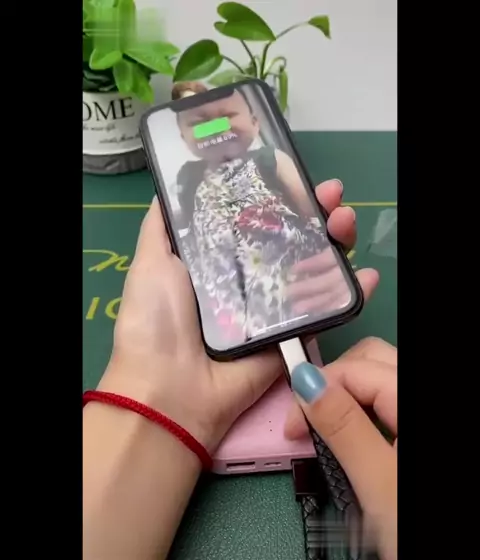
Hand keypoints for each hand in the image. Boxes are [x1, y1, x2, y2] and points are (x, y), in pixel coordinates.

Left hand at [97, 179, 378, 452]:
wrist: (170, 390)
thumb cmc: (154, 321)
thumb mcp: (150, 263)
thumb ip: (162, 226)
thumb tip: (171, 185)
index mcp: (219, 260)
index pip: (257, 219)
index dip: (278, 196)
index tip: (295, 172)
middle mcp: (249, 278)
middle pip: (291, 238)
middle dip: (314, 211)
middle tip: (331, 193)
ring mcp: (273, 307)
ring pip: (313, 267)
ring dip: (335, 239)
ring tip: (345, 218)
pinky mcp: (292, 335)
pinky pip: (325, 309)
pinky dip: (351, 290)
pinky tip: (366, 272)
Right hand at [288, 337, 396, 559]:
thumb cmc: (413, 529)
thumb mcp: (378, 483)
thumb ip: (344, 428)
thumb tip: (307, 383)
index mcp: (414, 400)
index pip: (355, 368)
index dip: (315, 388)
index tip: (293, 426)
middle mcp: (419, 394)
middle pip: (368, 361)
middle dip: (331, 383)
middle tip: (307, 420)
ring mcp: (417, 410)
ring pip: (376, 377)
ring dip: (344, 395)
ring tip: (325, 427)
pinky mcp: (413, 427)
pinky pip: (384, 399)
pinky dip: (360, 408)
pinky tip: (351, 433)